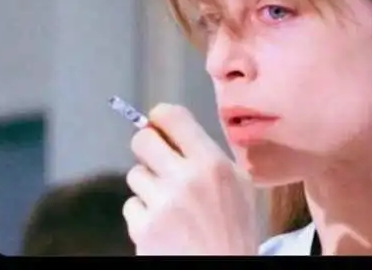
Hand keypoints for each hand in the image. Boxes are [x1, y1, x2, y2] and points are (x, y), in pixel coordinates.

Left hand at [123, 103, 258, 254]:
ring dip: (149, 185)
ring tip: (170, 203)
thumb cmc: (236, 229)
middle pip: (142, 139)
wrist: (224, 269)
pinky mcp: (143, 229)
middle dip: (148, 148)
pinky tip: (163, 224)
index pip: (171, 117)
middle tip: (158, 160)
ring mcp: (161, 205)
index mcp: (212, 163)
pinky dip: (144, 213)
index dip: (160, 117)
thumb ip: (211, 155)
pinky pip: (131, 205)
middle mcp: (185, 179)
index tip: (159, 124)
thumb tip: (176, 132)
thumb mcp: (239, 184)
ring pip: (135, 174)